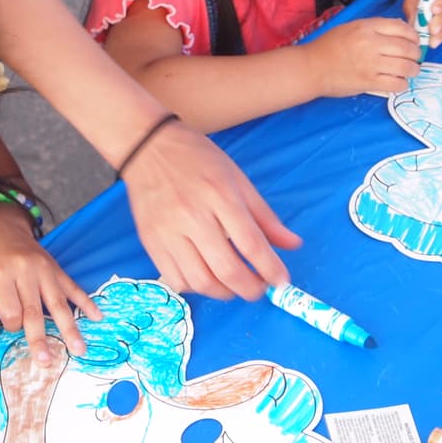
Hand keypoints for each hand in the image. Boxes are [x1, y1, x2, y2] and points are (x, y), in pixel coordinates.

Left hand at [0, 204, 101, 364]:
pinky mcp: (56, 268)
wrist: (1, 228)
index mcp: (1, 276)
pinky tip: (97, 316)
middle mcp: (24, 272)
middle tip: (46, 361)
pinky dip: (86, 302)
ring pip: (57, 303)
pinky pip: (72, 287)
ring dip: (69, 328)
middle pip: (34, 310)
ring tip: (79, 349)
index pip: (11, 311)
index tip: (10, 328)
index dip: (11, 326)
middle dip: (40, 338)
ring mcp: (44, 269)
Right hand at [121, 120, 301, 301]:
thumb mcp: (237, 179)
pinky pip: (176, 279)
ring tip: (235, 286)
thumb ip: (265, 216)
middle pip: (226, 269)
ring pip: (200, 281)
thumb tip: (293, 245)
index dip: (270, 269)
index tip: (282, 282)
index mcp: (220, 195)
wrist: (148, 149)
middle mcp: (193, 217)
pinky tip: (206, 278)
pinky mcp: (151, 243)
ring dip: (224, 293)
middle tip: (260, 289)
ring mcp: (168, 232)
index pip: (250, 243)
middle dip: (250, 289)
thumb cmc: (197, 160)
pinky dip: (196, 288)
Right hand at [303, 17, 420, 95]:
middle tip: (414, 58)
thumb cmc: (328, 47)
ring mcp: (370, 64)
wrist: (311, 67)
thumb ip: (375, 27)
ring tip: (410, 71)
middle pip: (408, 48)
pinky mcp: (369, 82)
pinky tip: (398, 82)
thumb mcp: (351, 27)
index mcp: (367, 27)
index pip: (402, 28)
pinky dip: (402, 84)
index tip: (414, 42)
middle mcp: (371, 43)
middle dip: (416, 54)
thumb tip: (401, 29)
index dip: (414, 36)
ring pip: (406, 67)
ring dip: (413, 70)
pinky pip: (397, 84)